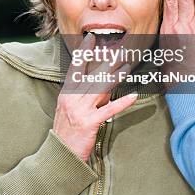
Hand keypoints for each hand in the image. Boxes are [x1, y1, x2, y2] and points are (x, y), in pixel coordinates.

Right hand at [53, 33, 136, 162]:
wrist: (60, 155)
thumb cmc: (67, 133)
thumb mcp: (71, 111)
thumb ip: (86, 98)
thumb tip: (105, 89)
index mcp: (66, 94)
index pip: (75, 68)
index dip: (83, 53)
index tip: (91, 39)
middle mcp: (71, 99)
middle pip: (91, 75)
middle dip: (105, 60)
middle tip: (118, 47)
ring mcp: (80, 110)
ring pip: (100, 88)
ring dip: (116, 76)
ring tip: (128, 65)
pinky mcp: (89, 123)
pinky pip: (109, 110)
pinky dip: (122, 103)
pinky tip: (134, 96)